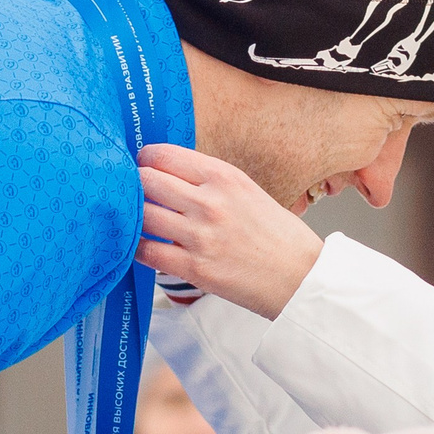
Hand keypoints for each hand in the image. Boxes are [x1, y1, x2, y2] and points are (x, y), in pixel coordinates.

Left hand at [136, 145, 325, 320]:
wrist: (300, 278)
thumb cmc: (276, 236)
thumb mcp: (247, 192)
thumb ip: (209, 182)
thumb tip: (168, 176)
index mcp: (224, 176)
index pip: (163, 155)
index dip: (145, 161)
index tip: (142, 169)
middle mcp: (210, 201)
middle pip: (146, 180)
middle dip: (133, 186)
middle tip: (132, 195)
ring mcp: (200, 236)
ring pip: (142, 215)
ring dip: (134, 218)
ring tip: (138, 222)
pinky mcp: (194, 268)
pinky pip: (146, 252)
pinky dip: (136, 248)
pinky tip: (141, 247)